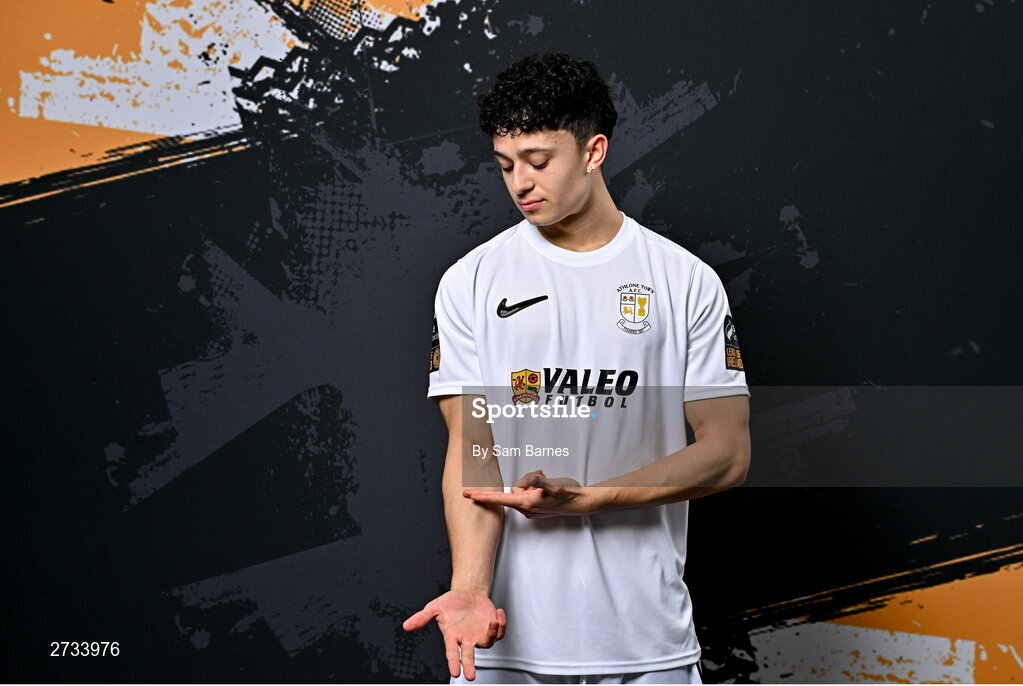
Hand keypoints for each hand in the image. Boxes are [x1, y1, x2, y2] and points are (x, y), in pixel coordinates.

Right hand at [402, 589, 506, 680]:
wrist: (469, 593)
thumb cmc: (452, 602)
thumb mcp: (435, 607)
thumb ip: (422, 617)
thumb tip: (406, 626)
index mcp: (452, 636)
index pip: (452, 652)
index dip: (453, 662)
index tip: (455, 672)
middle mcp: (466, 639)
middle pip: (469, 656)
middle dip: (470, 666)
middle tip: (470, 677)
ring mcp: (479, 635)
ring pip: (487, 643)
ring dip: (492, 633)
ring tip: (493, 621)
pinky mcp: (491, 628)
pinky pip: (498, 632)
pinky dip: (501, 625)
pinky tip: (499, 614)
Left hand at [463, 470, 590, 518]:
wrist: (581, 503)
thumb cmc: (569, 494)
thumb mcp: (554, 485)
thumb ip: (540, 483)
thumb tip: (530, 481)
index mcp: (527, 504)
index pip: (500, 499)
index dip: (483, 497)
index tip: (468, 495)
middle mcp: (526, 509)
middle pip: (513, 489)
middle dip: (525, 480)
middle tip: (541, 477)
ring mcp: (530, 509)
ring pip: (521, 489)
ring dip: (532, 482)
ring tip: (546, 482)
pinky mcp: (535, 507)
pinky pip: (527, 492)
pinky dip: (534, 486)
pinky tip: (546, 486)